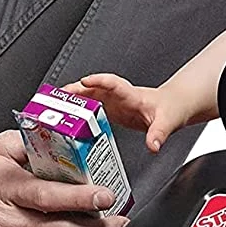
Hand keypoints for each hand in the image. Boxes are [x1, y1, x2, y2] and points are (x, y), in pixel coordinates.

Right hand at [67, 73, 190, 152]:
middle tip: (57, 96)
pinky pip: (90, 108)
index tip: (85, 82)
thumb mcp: (168, 122)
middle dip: (75, 90)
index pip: (113, 83)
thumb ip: (159, 134)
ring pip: (89, 97)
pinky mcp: (110, 110)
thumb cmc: (170, 109)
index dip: (98, 81)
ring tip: (52, 105)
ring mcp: (113, 102)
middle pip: (94, 89)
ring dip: (72, 100)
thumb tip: (153, 145)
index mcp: (132, 94)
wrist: (173, 106)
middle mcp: (119, 95)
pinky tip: (65, 118)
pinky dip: (77, 111)